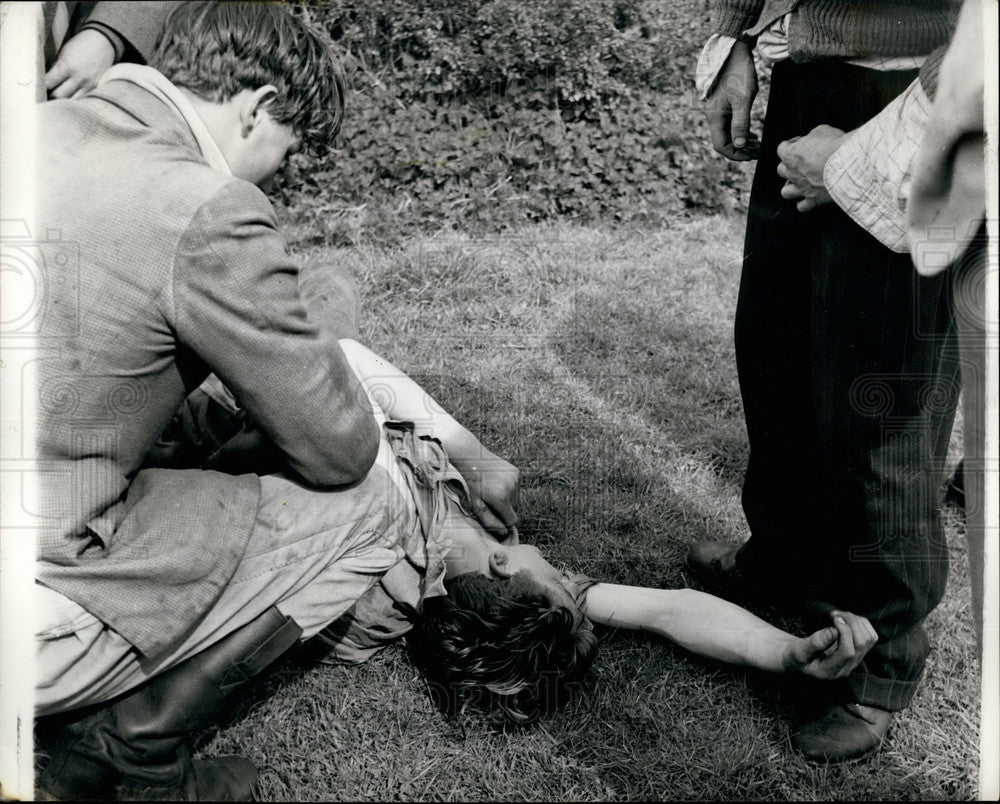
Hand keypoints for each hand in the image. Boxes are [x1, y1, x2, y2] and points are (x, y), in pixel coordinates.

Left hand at [46, 29, 115, 98]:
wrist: (103, 42)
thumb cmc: (80, 45)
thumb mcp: (64, 53)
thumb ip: (56, 68)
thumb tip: (47, 81)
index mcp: (67, 66)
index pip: (48, 83)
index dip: (41, 85)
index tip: (38, 85)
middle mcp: (79, 78)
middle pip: (59, 96)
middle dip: (51, 94)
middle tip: (47, 92)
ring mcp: (90, 86)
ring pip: (72, 101)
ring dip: (64, 99)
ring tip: (60, 96)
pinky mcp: (98, 89)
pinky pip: (84, 100)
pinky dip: (76, 100)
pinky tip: (73, 97)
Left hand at [453, 451, 519, 538]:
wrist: (473, 458)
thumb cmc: (472, 484)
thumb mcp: (476, 505)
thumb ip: (490, 521)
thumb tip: (504, 533)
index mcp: (501, 498)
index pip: (513, 520)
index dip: (504, 521)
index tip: (494, 515)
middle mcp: (511, 488)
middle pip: (515, 510)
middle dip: (506, 510)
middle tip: (491, 502)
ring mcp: (516, 479)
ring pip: (517, 499)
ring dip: (509, 499)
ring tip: (494, 491)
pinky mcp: (517, 472)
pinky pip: (517, 488)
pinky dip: (510, 489)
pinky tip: (499, 483)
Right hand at [703, 40, 759, 160]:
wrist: (733, 50)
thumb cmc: (738, 73)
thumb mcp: (743, 99)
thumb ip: (741, 124)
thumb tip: (740, 145)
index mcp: (715, 117)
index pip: (721, 145)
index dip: (736, 154)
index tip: (752, 156)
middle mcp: (713, 116)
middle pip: (724, 141)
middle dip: (740, 149)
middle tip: (758, 151)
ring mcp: (718, 110)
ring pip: (727, 133)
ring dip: (741, 141)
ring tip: (757, 144)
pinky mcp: (723, 104)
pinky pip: (730, 124)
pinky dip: (740, 131)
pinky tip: (751, 133)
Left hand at [775, 125, 845, 211]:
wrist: (850, 165)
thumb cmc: (836, 146)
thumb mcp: (822, 131)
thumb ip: (812, 137)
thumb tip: (814, 139)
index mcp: (791, 155)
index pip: (782, 149)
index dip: (791, 144)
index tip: (800, 142)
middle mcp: (792, 173)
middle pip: (781, 170)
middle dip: (790, 165)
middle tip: (801, 162)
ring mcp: (801, 188)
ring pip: (785, 192)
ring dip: (791, 186)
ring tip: (800, 182)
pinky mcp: (813, 199)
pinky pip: (802, 207)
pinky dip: (804, 203)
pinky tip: (810, 197)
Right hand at [786, 610, 878, 679]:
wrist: (799, 659)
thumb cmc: (796, 655)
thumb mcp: (799, 651)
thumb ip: (815, 643)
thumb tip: (833, 630)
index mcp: (830, 671)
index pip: (847, 652)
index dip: (844, 632)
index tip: (833, 619)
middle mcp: (846, 668)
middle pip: (861, 643)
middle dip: (851, 623)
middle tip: (835, 614)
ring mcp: (854, 661)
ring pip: (868, 639)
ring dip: (857, 622)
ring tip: (840, 615)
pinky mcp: (858, 653)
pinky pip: (870, 637)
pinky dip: (861, 624)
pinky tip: (846, 620)